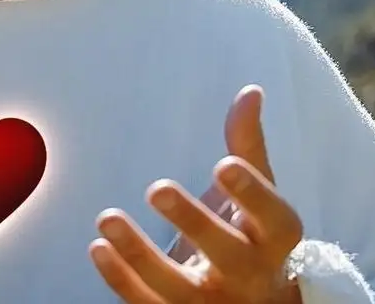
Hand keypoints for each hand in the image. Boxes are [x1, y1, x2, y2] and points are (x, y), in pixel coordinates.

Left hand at [91, 85, 302, 303]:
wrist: (256, 302)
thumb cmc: (253, 234)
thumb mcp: (261, 191)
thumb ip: (249, 145)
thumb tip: (250, 91)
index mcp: (276, 238)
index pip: (271, 216)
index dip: (251, 193)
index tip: (223, 164)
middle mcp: (250, 275)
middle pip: (225, 253)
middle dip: (192, 222)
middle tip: (157, 187)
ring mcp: (213, 303)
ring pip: (176, 287)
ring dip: (138, 255)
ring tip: (107, 219)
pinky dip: (120, 280)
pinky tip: (99, 247)